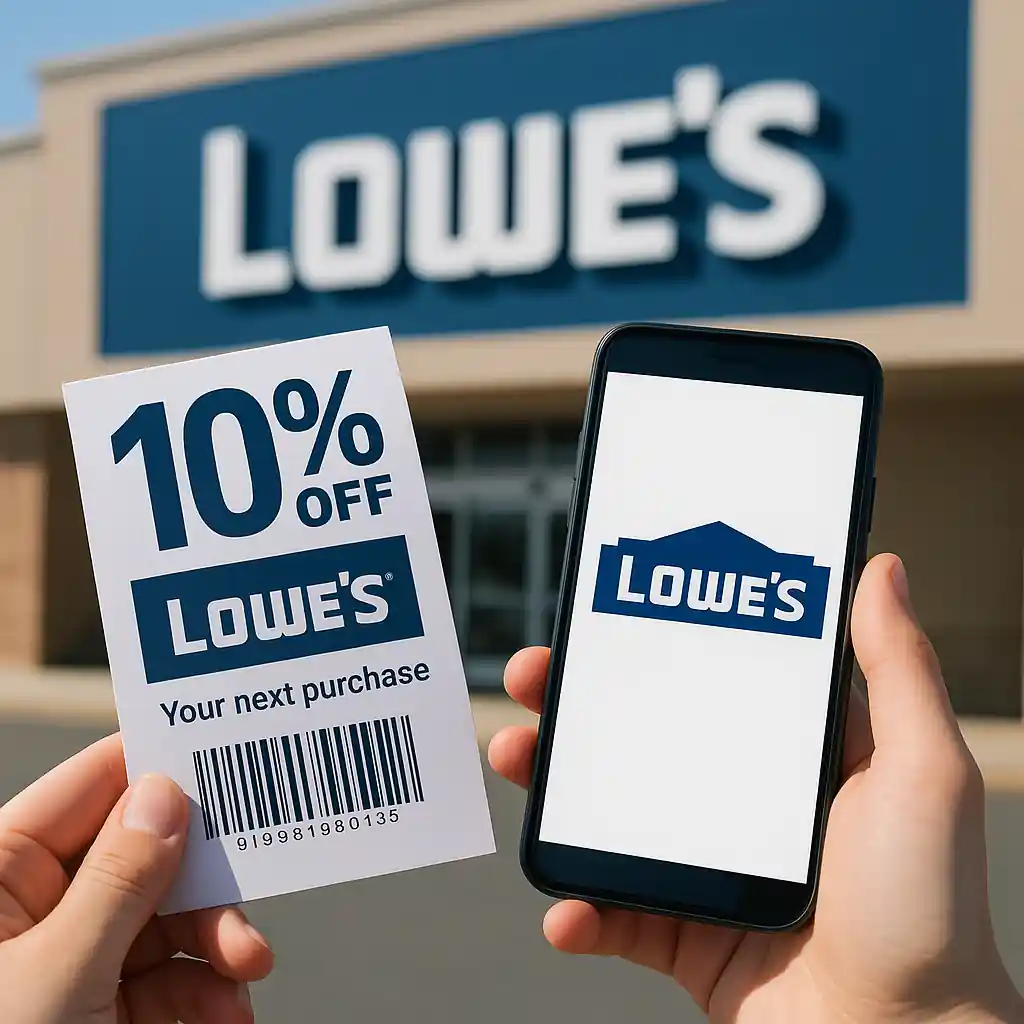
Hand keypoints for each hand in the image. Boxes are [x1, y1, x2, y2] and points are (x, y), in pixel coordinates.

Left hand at [0, 735, 272, 1022]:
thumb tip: (166, 795)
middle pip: (148, 852)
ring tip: (244, 976)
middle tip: (245, 901)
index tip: (228, 754)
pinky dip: (209, 991)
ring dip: (218, 946)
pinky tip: (227, 1013)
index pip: (91, 787)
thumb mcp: (53, 978)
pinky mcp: (103, 1004)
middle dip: (205, 884)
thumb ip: (117, 882)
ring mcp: (75, 955)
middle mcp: (38, 906)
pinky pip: (172, 973)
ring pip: (170, 915)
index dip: (159, 764)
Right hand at [490, 554, 1023, 1023]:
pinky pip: (612, 913)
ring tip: (515, 758)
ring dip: (550, 787)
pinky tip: (566, 908)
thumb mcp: (922, 772)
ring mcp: (707, 867)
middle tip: (531, 676)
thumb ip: (898, 670)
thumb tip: (881, 569)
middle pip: (639, 737)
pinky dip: (576, 908)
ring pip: (607, 814)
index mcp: (791, 756)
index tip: (603, 613)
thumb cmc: (929, 913)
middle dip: (573, 703)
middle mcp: (743, 804)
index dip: (649, 643)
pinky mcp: (683, 933)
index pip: (707, 679)